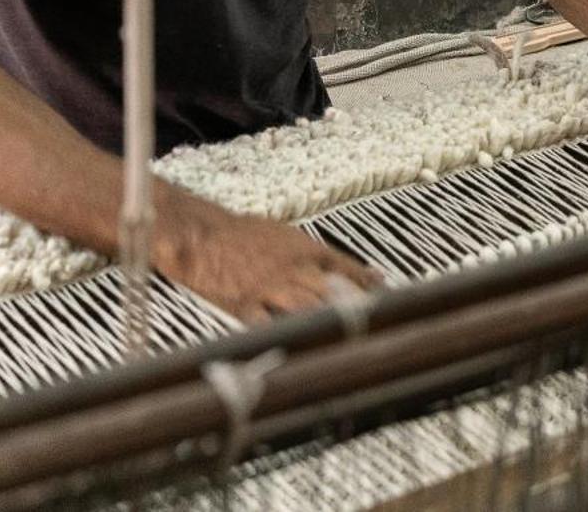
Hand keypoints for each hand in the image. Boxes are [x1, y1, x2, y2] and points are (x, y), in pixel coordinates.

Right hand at [154, 196, 380, 323]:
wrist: (203, 235)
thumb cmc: (244, 234)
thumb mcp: (287, 236)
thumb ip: (317, 256)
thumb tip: (352, 271)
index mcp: (307, 250)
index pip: (347, 269)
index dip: (368, 287)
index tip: (384, 301)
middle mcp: (294, 269)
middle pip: (332, 294)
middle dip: (352, 312)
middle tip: (371, 330)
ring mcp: (270, 288)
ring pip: (306, 311)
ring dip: (325, 327)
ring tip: (343, 345)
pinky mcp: (244, 305)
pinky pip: (268, 327)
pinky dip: (283, 340)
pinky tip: (296, 353)